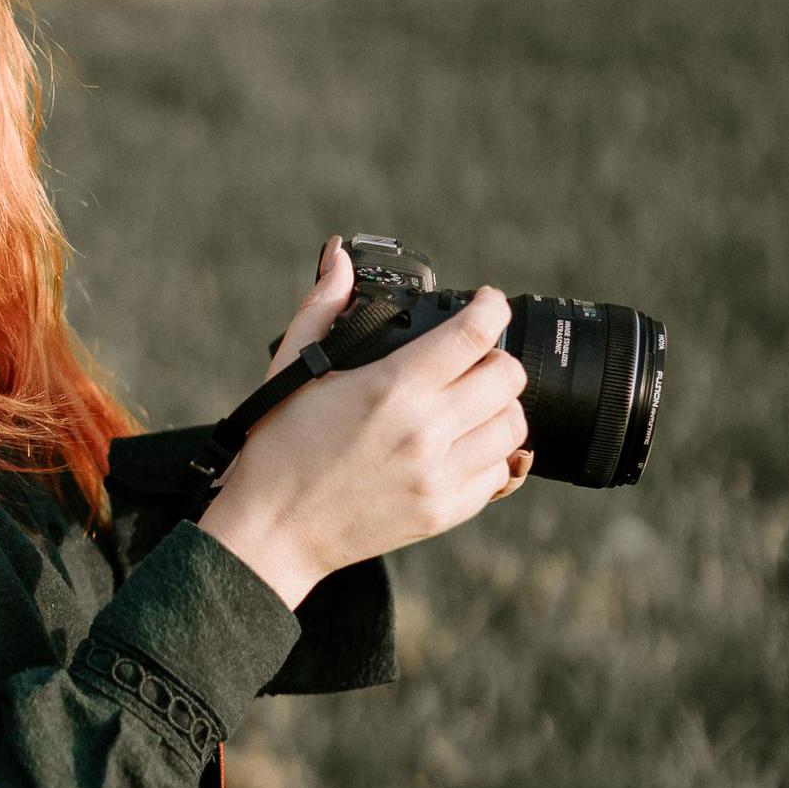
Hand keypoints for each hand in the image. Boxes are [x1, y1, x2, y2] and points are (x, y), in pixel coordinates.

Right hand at [198, 237, 529, 607]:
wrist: (274, 529)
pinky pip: (500, 475)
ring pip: (513, 427)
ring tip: (469, 402)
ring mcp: (439, 477)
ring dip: (498, 406)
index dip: (491, 306)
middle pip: (507, 377)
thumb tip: (340, 257)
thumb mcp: (294, 370)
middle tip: (472, 357)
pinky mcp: (444, 512)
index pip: (474, 333)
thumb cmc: (280, 446)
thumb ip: (323, 306)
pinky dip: (490, 454)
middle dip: (495, 357)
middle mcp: (425, 432)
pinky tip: (460, 444)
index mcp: (391, 388)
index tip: (486, 301)